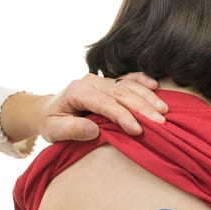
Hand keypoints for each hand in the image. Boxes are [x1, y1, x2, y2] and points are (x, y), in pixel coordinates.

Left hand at [0, 72, 167, 142]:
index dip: (122, 116)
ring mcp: (100, 80)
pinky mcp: (107, 82)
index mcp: (77, 91)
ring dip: (147, 97)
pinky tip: (156, 86)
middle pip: (120, 93)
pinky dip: (142, 81)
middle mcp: (90, 82)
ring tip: (163, 110)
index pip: (104, 103)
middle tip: (160, 122)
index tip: (137, 129)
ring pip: (127, 86)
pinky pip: (127, 78)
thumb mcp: (53, 130)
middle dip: (142, 107)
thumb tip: (94, 130)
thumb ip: (71, 130)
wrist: (47, 109)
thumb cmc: (50, 122)